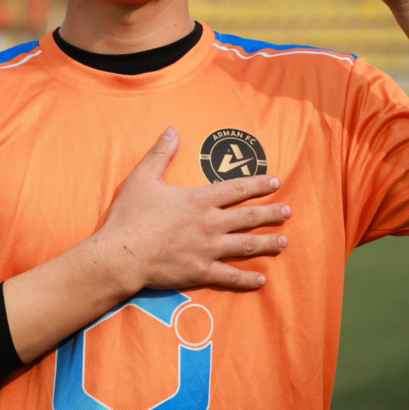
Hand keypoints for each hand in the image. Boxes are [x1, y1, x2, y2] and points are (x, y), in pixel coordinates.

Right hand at [97, 126, 290, 291]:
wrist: (121, 254)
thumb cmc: (130, 216)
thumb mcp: (143, 178)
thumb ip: (160, 153)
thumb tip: (172, 130)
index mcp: (199, 199)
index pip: (238, 188)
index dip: (259, 184)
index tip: (275, 181)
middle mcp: (210, 223)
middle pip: (249, 217)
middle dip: (271, 213)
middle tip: (288, 211)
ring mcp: (207, 249)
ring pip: (246, 245)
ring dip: (267, 242)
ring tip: (283, 241)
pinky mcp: (200, 271)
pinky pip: (230, 276)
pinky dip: (247, 279)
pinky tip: (261, 280)